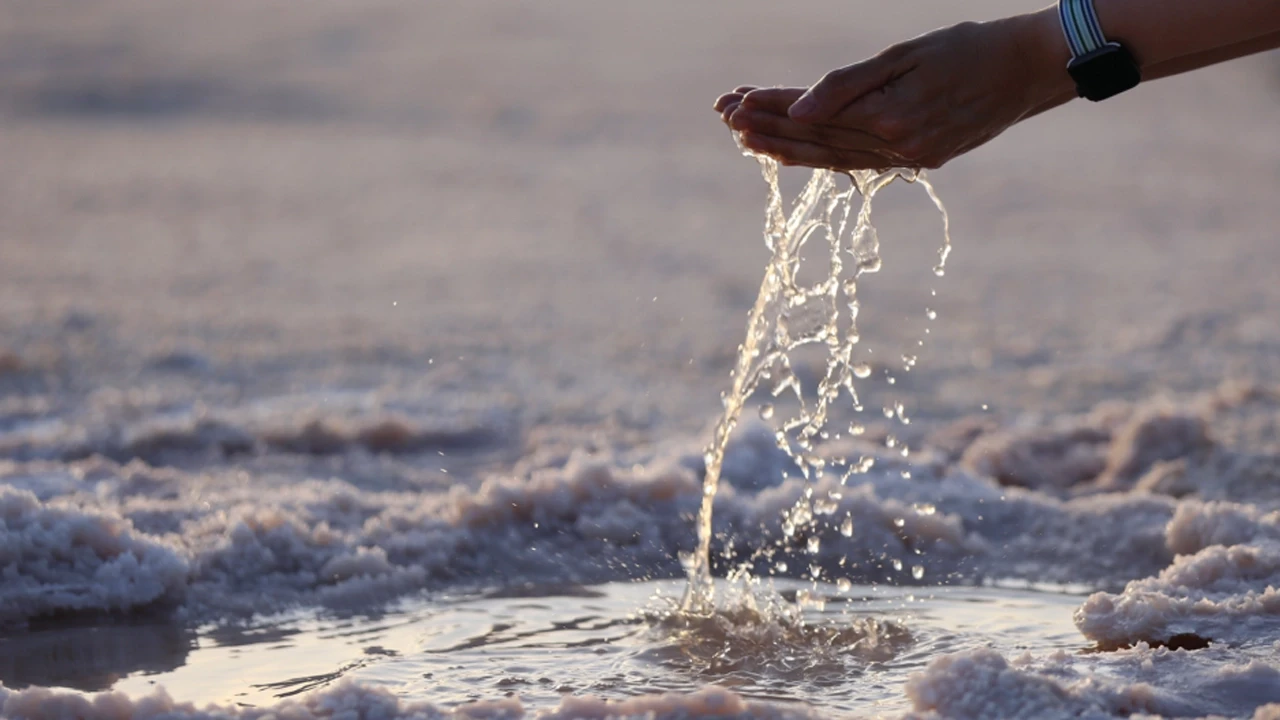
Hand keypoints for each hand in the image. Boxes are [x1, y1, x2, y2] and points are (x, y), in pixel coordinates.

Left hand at [713, 12, 1073, 170]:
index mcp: (890, 119)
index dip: (772, 107)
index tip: (734, 102)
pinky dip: (823, 156)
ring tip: (746, 138)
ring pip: (834, 157)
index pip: (814, 115)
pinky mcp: (920, 159)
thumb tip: (799, 108)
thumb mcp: (904, 55)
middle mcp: (896, 148)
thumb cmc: (968, 48)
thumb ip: (848, 84)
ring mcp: (909, 158)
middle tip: (724, 117)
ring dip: (786, 147)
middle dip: (767, 128)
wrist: (1031, 70)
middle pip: (817, 140)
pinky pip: (859, 161)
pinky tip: (794, 152)